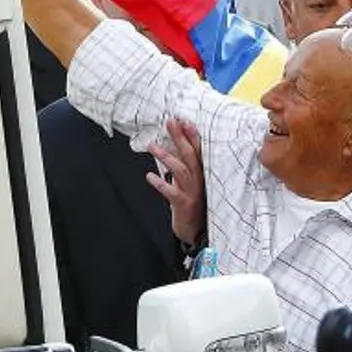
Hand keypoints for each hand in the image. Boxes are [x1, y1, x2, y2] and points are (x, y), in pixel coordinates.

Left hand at [146, 118, 206, 246]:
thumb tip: (171, 145)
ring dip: (166, 157)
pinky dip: (160, 184)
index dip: (192, 136)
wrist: (196, 229)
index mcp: (202, 173)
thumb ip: (183, 165)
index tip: (184, 121)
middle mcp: (200, 180)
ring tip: (151, 146)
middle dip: (181, 138)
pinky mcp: (185, 204)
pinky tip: (149, 176)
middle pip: (191, 156)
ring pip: (181, 171)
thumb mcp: (188, 181)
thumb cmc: (190, 200)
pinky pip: (172, 193)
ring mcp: (193, 192)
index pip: (199, 151)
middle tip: (171, 123)